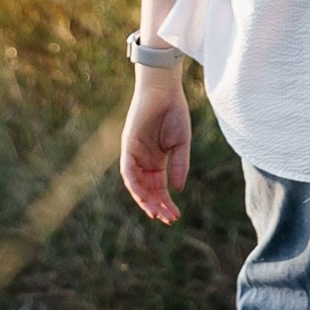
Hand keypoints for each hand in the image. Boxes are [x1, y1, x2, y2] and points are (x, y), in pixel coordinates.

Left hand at [120, 69, 191, 223]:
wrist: (165, 90)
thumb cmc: (174, 112)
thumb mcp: (181, 144)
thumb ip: (180, 165)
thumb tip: (177, 189)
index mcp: (156, 160)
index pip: (158, 188)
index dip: (166, 202)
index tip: (175, 216)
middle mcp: (143, 160)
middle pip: (147, 189)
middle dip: (156, 205)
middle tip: (168, 219)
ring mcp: (134, 153)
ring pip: (136, 184)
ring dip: (144, 199)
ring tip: (156, 213)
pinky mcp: (127, 146)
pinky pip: (128, 170)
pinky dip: (134, 184)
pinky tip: (144, 195)